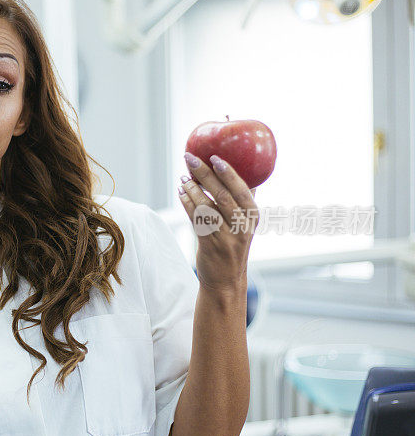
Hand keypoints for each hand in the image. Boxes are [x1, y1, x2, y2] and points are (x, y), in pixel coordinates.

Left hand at [178, 152, 258, 291]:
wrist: (226, 279)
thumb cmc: (234, 245)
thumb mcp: (245, 224)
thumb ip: (244, 201)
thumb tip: (245, 173)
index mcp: (253, 216)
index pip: (242, 189)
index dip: (228, 172)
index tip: (214, 156)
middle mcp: (242, 225)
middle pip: (222, 195)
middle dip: (204, 174)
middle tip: (190, 159)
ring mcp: (226, 236)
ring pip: (206, 206)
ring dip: (192, 189)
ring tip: (183, 178)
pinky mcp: (209, 244)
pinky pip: (196, 219)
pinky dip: (187, 203)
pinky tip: (181, 193)